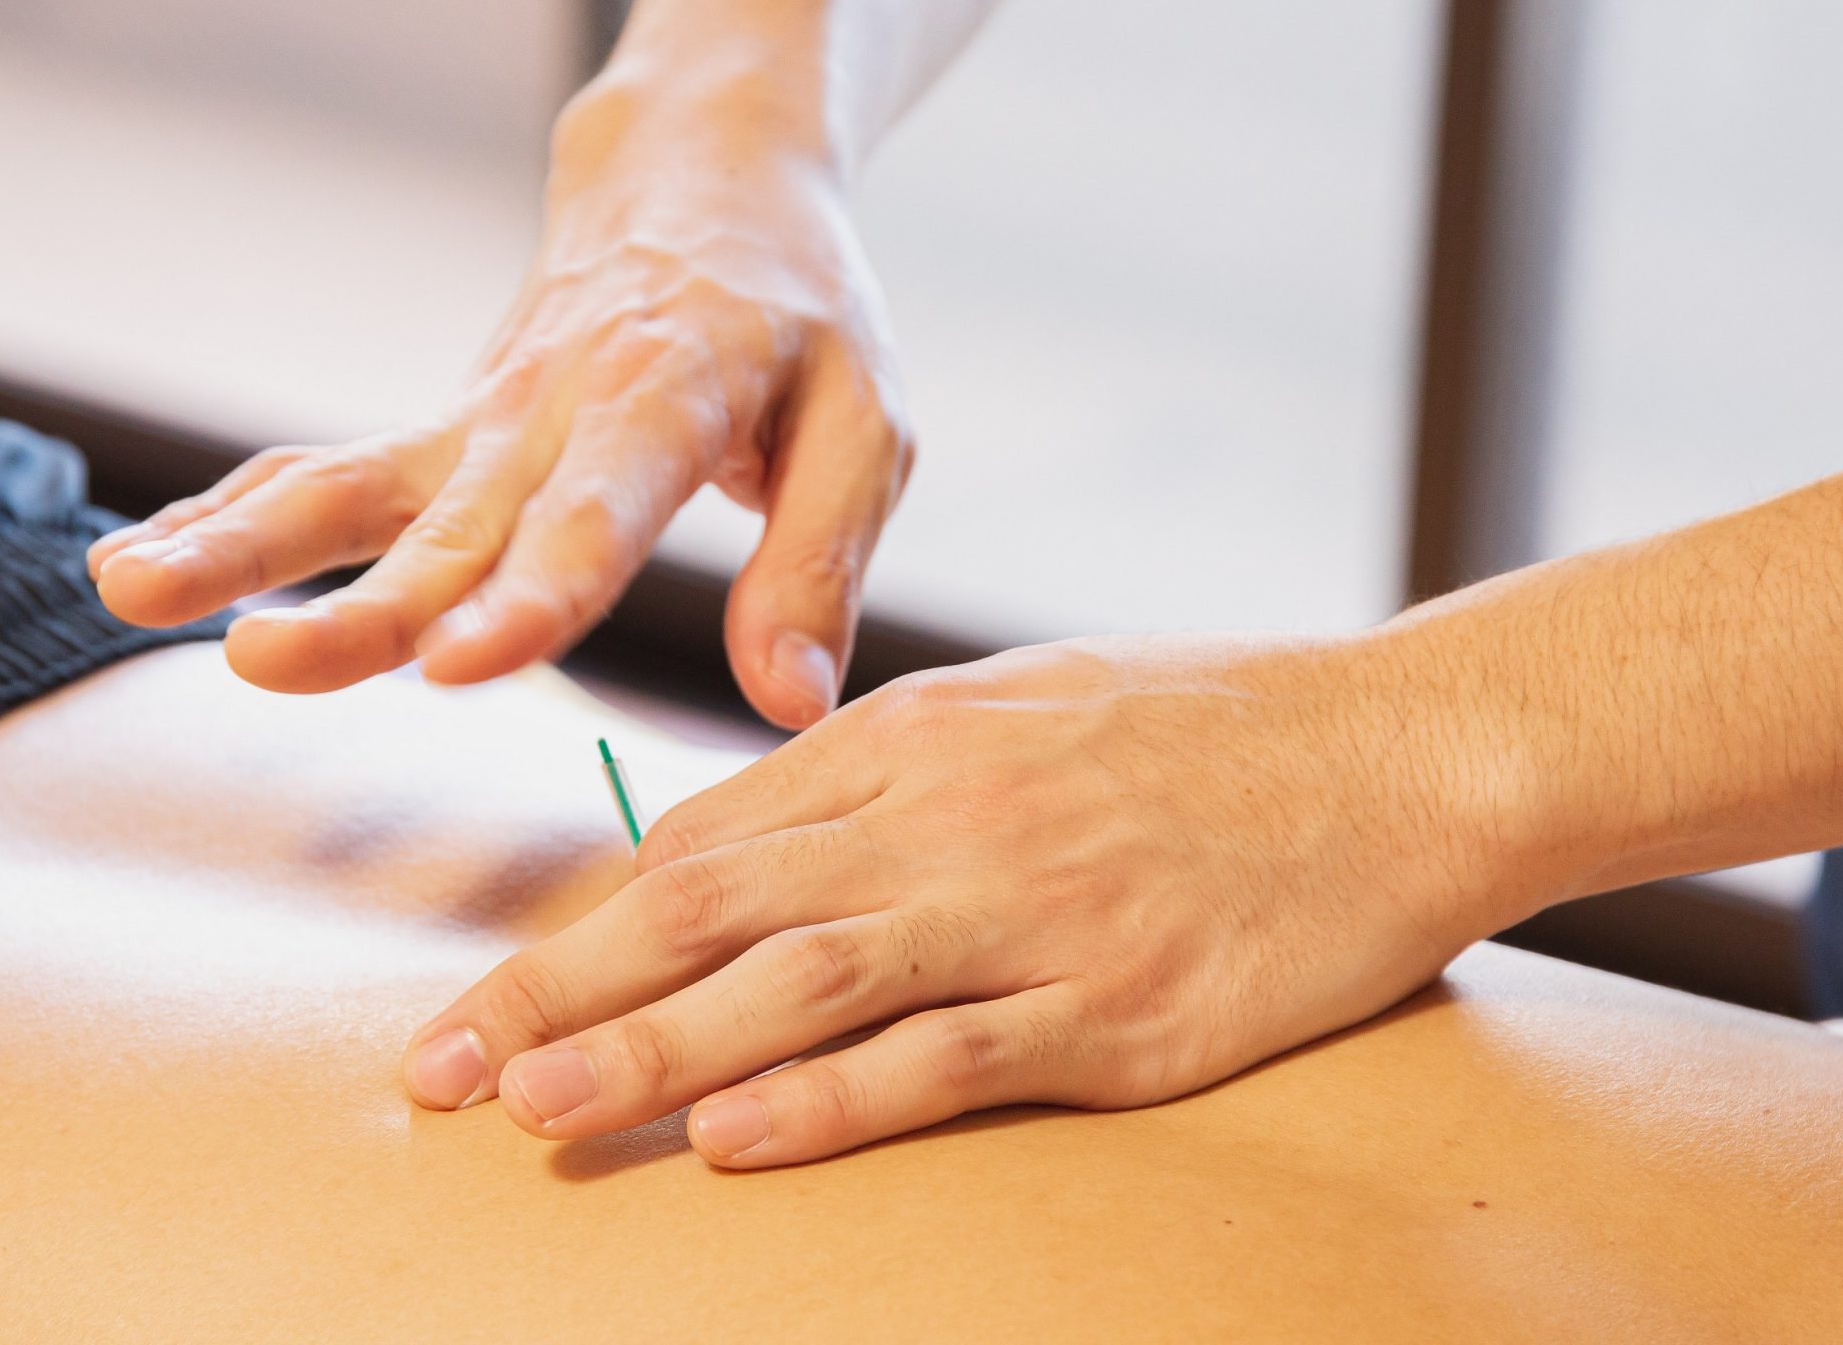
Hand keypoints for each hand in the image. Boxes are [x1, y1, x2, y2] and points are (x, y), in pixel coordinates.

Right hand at [89, 78, 912, 727]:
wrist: (704, 181)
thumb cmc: (801, 319)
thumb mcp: (864, 424)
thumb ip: (819, 564)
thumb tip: (791, 704)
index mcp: (666, 404)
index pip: (594, 514)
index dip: (530, 592)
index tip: (462, 663)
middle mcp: (549, 414)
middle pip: (444, 524)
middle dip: (356, 602)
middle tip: (262, 660)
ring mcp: (476, 425)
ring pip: (344, 487)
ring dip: (236, 544)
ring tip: (126, 591)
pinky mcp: (439, 437)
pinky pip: (323, 476)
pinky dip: (231, 515)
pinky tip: (135, 565)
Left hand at [398, 634, 1548, 1166]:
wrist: (1400, 749)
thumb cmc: (1209, 723)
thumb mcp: (1025, 702)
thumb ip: (882, 766)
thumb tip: (735, 841)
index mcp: (917, 735)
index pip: (707, 837)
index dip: (583, 923)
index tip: (492, 995)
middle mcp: (952, 816)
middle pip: (716, 907)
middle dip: (563, 990)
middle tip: (442, 1070)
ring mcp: (1035, 913)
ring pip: (805, 983)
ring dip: (658, 1053)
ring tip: (538, 1114)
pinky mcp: (1119, 1007)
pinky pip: (950, 1056)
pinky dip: (836, 1099)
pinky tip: (740, 1140)